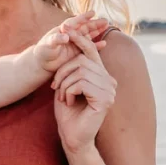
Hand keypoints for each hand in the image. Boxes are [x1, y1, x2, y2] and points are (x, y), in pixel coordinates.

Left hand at [35, 10, 108, 72]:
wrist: (42, 63)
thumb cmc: (43, 52)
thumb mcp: (48, 45)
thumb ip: (56, 39)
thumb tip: (65, 37)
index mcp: (63, 30)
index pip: (75, 22)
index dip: (83, 18)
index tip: (93, 13)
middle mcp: (71, 35)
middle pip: (84, 27)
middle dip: (94, 24)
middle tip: (105, 20)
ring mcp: (74, 43)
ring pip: (88, 35)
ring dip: (97, 31)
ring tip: (107, 26)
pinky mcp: (77, 52)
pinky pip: (88, 48)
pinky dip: (96, 45)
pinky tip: (104, 44)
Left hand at [51, 32, 117, 153]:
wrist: (72, 137)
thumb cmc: (67, 112)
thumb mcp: (66, 85)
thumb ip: (71, 67)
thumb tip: (68, 41)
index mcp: (101, 75)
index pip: (91, 51)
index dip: (80, 38)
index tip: (65, 27)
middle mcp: (109, 80)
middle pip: (82, 60)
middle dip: (63, 72)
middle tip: (55, 88)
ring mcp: (110, 90)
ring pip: (81, 71)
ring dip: (64, 84)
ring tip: (62, 97)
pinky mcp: (105, 99)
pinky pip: (82, 83)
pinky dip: (68, 91)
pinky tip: (68, 102)